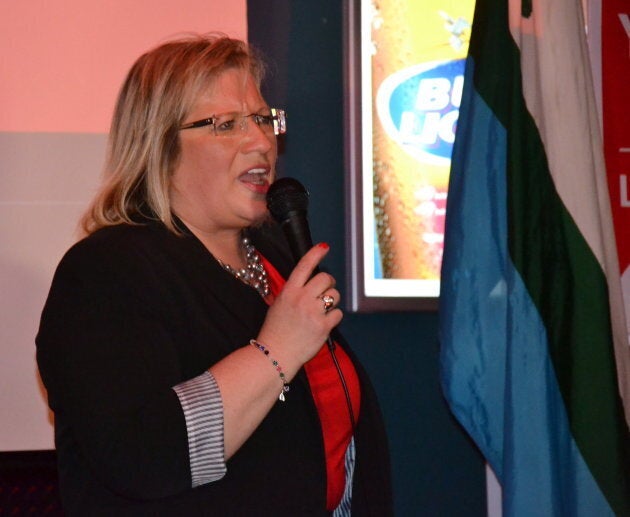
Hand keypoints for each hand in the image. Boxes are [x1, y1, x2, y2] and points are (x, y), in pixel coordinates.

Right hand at [256, 243, 341, 370]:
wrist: (274, 355)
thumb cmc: (275, 331)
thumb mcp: (278, 305)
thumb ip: (293, 292)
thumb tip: (308, 284)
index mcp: (289, 291)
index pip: (304, 266)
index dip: (315, 254)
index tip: (324, 247)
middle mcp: (302, 298)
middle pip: (326, 278)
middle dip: (329, 283)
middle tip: (325, 291)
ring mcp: (313, 312)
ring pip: (335, 295)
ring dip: (332, 301)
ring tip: (322, 311)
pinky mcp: (323, 326)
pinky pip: (338, 314)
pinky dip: (334, 318)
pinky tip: (324, 324)